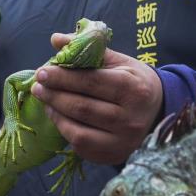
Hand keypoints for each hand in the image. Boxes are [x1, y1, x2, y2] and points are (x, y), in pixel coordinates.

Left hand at [31, 33, 162, 163]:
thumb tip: (56, 40)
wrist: (157, 111)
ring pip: (78, 131)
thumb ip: (88, 50)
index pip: (91, 82)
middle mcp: (130, 119)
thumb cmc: (135, 82)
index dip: (63, 77)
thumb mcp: (119, 62)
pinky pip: (81, 146)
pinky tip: (59, 116)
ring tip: (45, 100)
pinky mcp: (114, 156)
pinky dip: (65, 130)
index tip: (42, 72)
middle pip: (82, 107)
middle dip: (54, 95)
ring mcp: (122, 141)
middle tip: (38, 86)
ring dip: (56, 114)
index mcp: (133, 89)